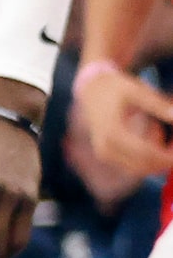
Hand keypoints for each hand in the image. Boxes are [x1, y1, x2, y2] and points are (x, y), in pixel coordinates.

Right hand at [76, 63, 172, 179]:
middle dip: (164, 161)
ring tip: (164, 133)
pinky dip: (148, 158)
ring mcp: (104, 154)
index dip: (167, 156)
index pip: (146, 153)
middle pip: (142, 165)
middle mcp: (105, 147)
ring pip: (138, 168)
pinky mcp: (106, 155)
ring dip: (156, 160)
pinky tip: (154, 134)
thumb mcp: (138, 91)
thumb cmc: (117, 88)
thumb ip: (159, 105)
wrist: (92, 90)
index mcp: (113, 132)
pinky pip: (132, 165)